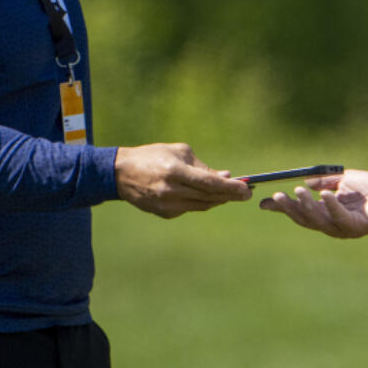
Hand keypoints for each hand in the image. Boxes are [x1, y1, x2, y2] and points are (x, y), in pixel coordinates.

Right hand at [115, 143, 251, 218]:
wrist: (121, 174)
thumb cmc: (153, 156)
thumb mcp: (179, 153)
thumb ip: (202, 166)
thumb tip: (225, 176)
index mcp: (175, 171)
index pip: (209, 183)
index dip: (230, 188)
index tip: (246, 189)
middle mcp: (171, 191)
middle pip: (209, 197)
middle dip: (229, 196)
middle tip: (245, 193)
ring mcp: (167, 205)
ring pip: (202, 206)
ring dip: (218, 200)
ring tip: (231, 194)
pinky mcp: (164, 214)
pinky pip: (190, 209)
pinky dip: (201, 202)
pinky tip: (207, 196)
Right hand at [258, 169, 367, 238]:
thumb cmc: (367, 187)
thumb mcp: (338, 181)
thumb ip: (321, 182)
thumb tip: (303, 183)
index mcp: (325, 214)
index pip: (298, 213)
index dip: (281, 209)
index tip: (263, 203)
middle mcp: (331, 224)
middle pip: (304, 219)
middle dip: (289, 208)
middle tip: (277, 196)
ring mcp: (342, 228)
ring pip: (318, 221)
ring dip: (306, 206)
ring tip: (297, 192)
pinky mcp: (356, 228)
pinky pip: (339, 218)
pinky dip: (331, 206)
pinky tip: (325, 195)